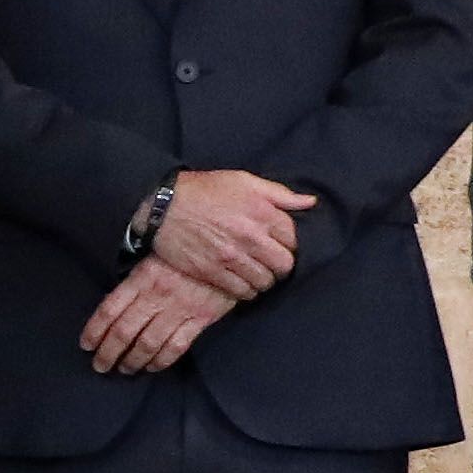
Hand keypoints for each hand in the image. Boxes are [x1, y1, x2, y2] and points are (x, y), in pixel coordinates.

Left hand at [79, 264, 232, 373]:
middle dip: (109, 353)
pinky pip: (176, 346)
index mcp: (141, 278)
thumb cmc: (185, 254)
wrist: (227, 252)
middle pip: (125, 331)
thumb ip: (135, 279)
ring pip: (148, 343)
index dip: (94, 331)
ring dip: (133, 361)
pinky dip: (161, 361)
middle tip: (100, 366)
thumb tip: (115, 302)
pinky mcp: (200, 319)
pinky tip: (151, 367)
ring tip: (124, 369)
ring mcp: (179, 309)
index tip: (86, 345)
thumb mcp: (154, 256)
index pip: (109, 309)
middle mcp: (156, 296)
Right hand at [148, 169, 314, 300]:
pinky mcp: (213, 272)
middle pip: (284, 265)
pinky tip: (241, 282)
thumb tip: (310, 202)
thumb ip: (280, 194)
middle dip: (281, 265)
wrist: (162, 205)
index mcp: (262, 212)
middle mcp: (250, 237)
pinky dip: (246, 291)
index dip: (290, 243)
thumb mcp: (244, 181)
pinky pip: (242, 292)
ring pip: (265, 282)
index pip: (294, 239)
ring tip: (256, 273)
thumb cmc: (204, 190)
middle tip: (271, 262)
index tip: (280, 244)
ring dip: (264, 280)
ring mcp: (231, 257)